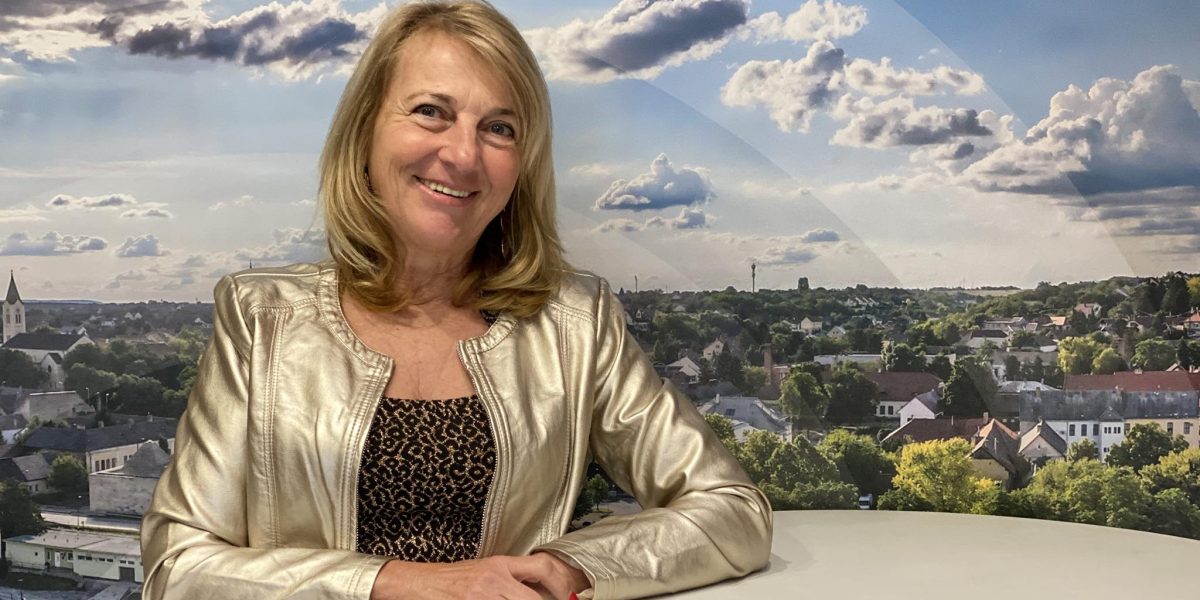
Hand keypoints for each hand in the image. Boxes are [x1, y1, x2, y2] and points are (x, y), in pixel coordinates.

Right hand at [369, 554, 587, 599]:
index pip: (542, 567)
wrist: (416, 584)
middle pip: (533, 598)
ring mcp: (481, 597)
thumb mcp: (486, 571)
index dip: (562, 584)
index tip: (572, 597)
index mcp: (500, 565)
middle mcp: (493, 580)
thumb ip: (513, 579)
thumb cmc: (450, 580)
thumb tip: (545, 590)